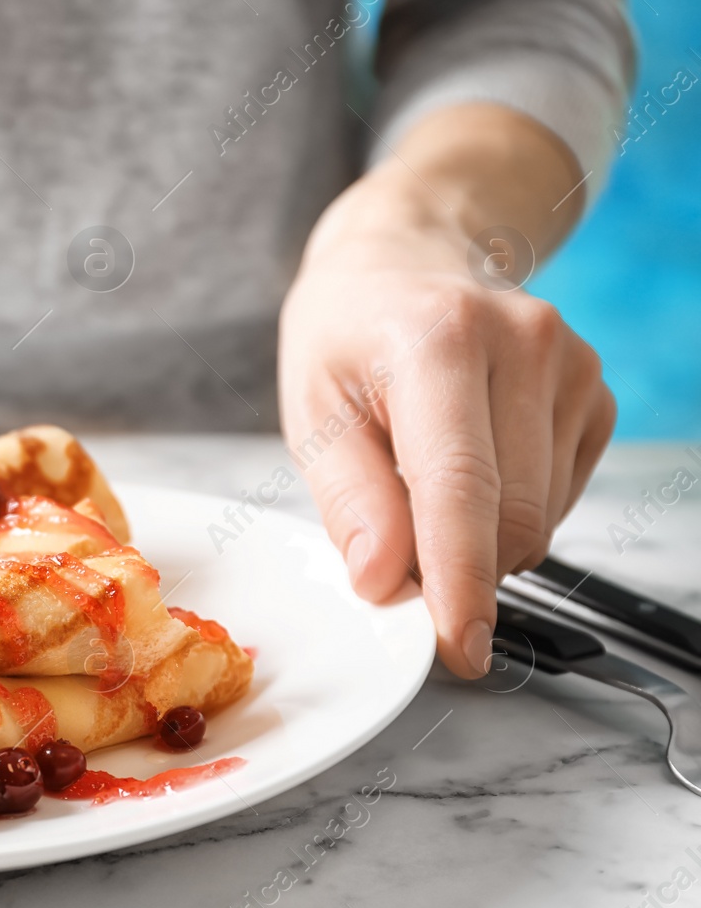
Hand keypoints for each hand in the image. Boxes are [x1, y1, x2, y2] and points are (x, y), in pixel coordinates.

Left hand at [279, 105, 615, 678]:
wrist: (402, 261)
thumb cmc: (347, 338)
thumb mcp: (312, 411)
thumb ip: (349, 501)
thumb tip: (384, 583)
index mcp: (437, 340)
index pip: (461, 486)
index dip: (461, 579)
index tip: (458, 646)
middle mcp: (521, 342)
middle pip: (511, 515)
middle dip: (458, 566)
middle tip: (398, 553)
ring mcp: (571, 363)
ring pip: (541, 519)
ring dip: (481, 537)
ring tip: (424, 476)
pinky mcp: (595, 390)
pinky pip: (560, 499)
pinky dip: (510, 509)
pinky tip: (473, 459)